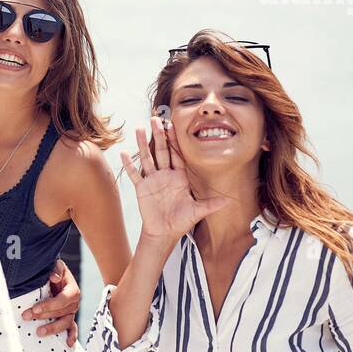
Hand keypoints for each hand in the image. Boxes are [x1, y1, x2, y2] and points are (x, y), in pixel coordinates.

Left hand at [23, 259, 78, 345]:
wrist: (56, 276)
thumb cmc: (54, 272)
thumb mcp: (57, 266)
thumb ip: (57, 269)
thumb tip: (53, 277)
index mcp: (72, 290)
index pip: (62, 300)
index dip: (49, 305)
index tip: (34, 308)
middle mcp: (74, 303)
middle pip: (61, 312)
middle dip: (43, 316)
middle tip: (26, 316)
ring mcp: (72, 312)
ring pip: (65, 322)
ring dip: (53, 328)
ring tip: (39, 332)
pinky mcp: (68, 318)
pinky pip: (72, 329)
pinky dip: (71, 336)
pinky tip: (68, 344)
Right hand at [118, 115, 228, 240]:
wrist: (164, 232)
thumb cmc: (181, 222)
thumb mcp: (198, 212)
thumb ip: (211, 204)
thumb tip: (229, 201)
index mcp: (179, 177)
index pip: (177, 154)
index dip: (174, 141)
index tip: (172, 126)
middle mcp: (165, 175)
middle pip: (161, 151)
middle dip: (159, 135)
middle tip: (155, 118)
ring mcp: (152, 180)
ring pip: (147, 158)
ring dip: (142, 144)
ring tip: (138, 128)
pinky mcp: (142, 188)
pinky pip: (134, 174)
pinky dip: (129, 165)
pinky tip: (124, 153)